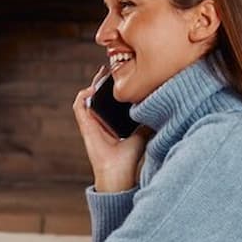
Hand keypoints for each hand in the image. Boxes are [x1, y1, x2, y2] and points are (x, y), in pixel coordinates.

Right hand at [73, 67, 148, 192]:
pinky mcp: (85, 126)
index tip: (122, 76)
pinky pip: (79, 107)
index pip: (111, 102)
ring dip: (92, 86)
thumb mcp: (144, 132)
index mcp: (112, 123)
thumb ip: (148, 119)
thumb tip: (162, 106)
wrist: (119, 172)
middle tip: (111, 69)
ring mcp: (91, 124)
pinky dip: (83, 96)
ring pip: (87, 99)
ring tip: (101, 76)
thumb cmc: (130, 157)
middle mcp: (100, 122)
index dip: (114, 89)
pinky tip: (91, 89)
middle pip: (99, 97)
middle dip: (103, 82)